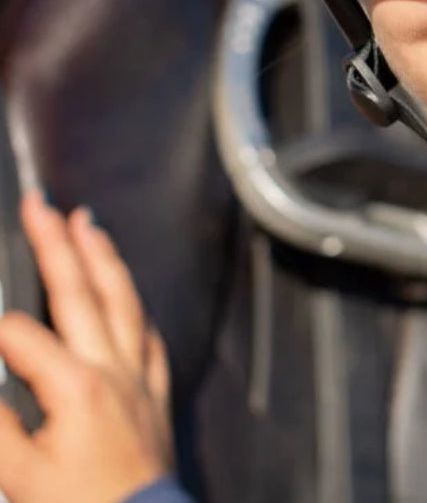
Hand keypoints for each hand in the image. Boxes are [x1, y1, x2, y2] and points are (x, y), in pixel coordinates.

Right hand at [0, 189, 174, 502]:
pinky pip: (147, 331)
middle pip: (81, 292)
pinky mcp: (154, 388)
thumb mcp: (17, 476)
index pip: (21, 338)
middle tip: (42, 205)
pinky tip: (126, 291)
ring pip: (123, 298)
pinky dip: (133, 304)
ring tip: (86, 221)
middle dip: (57, 243)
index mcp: (76, 385)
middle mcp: (113, 366)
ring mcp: (138, 373)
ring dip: (103, 256)